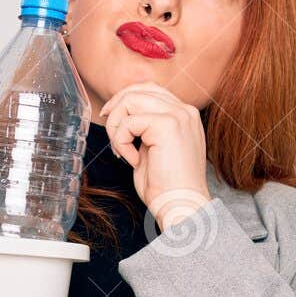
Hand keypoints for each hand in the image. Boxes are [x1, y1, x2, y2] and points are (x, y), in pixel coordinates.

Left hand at [97, 81, 212, 228]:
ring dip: (117, 126)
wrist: (182, 207)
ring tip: (122, 150)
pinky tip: (132, 161)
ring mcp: (178, 116)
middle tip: (111, 133)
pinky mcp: (167, 125)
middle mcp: (185, 111)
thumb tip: (122, 117)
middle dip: (116, 109)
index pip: (150, 90)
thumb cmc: (167, 187)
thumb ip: (144, 129)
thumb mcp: (153, 149)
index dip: (125, 100)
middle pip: (139, 89)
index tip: (110, 118)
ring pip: (131, 100)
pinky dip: (122, 142)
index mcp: (184, 115)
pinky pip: (129, 122)